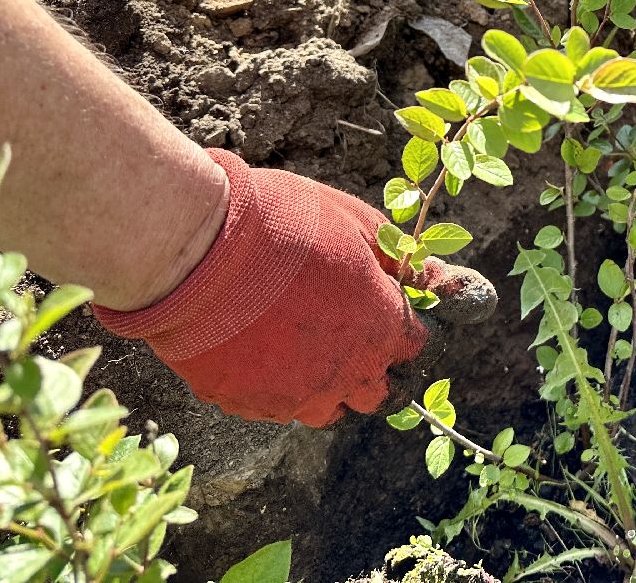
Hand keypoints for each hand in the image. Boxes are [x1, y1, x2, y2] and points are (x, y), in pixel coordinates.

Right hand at [95, 149, 494, 426]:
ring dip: (328, 386)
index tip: (388, 307)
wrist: (200, 251)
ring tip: (306, 348)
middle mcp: (345, 373)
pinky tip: (261, 349)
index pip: (414, 344)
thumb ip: (401, 261)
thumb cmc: (285, 225)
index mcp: (381, 328)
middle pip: (377, 392)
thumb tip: (435, 278)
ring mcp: (293, 396)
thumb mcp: (360, 224)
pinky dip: (277, 386)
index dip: (403, 324)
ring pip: (327, 410)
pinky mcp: (244, 404)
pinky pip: (274, 408)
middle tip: (352, 335)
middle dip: (373, 367)